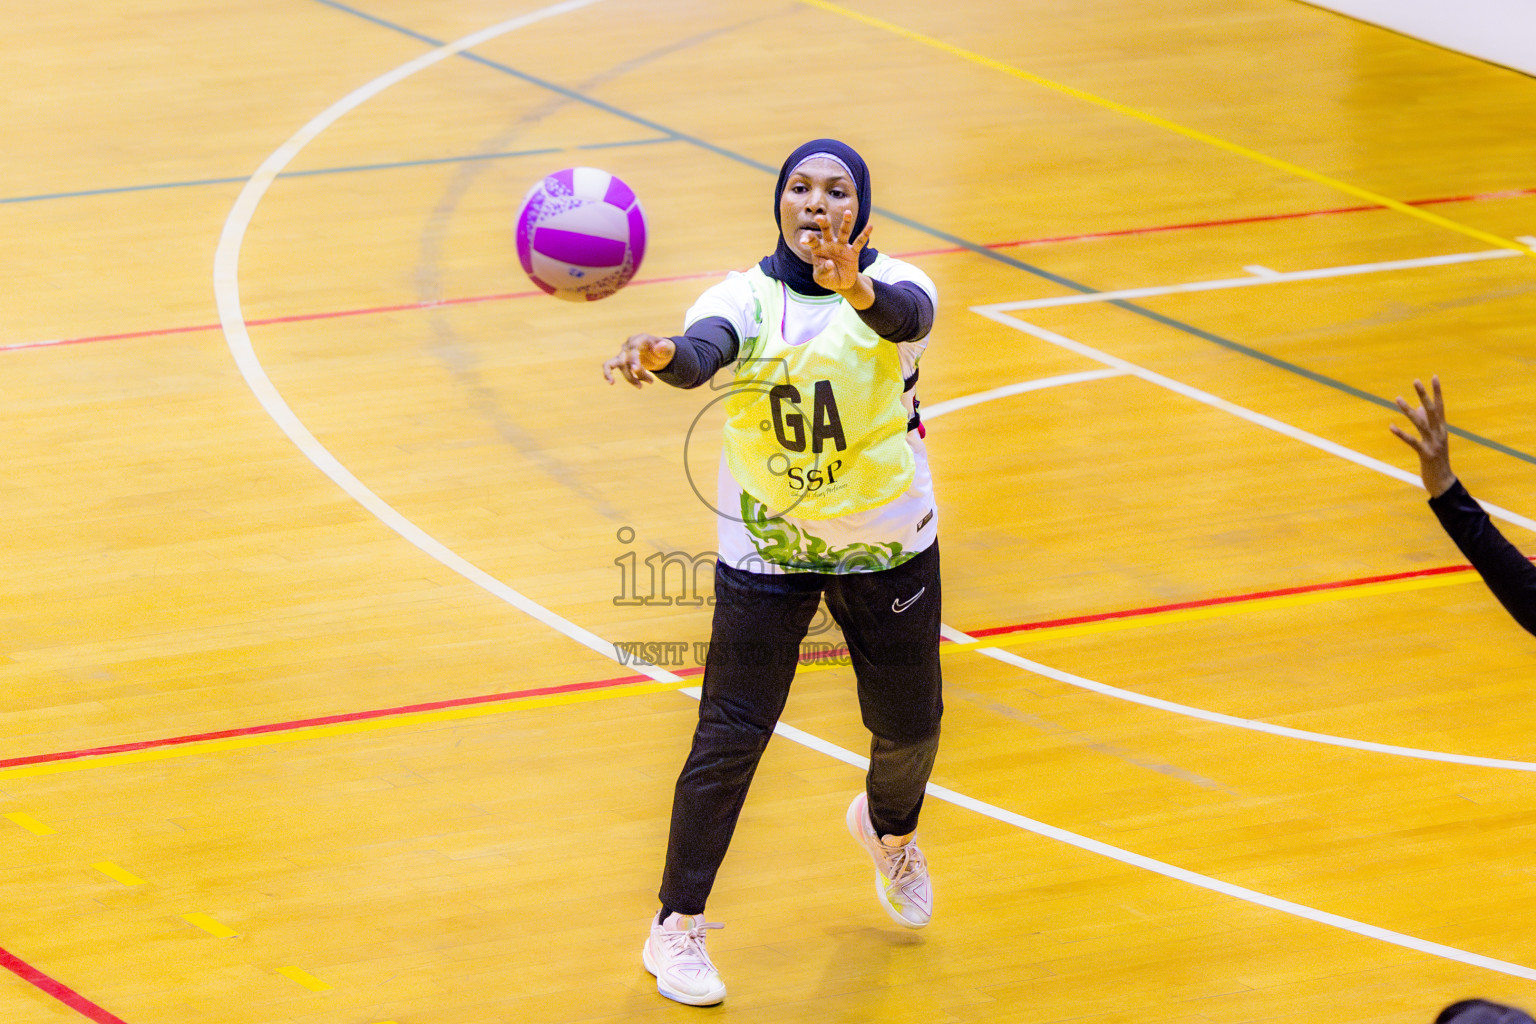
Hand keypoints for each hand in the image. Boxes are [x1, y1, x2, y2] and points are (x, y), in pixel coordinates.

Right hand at [603, 333, 674, 387]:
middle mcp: (628, 345)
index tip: (635, 370)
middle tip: (651, 382)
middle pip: (627, 360)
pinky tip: (611, 382)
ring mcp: (623, 352)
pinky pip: (609, 365)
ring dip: (631, 378)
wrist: (657, 351)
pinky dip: (608, 373)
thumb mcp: (667, 348)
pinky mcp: (620, 360)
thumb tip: (661, 346)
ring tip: (640, 386)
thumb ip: (664, 348)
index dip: (633, 360)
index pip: (633, 350)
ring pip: (621, 366)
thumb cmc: (663, 349)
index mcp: (639, 339)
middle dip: (638, 373)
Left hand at [804, 210, 873, 302]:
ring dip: (846, 222)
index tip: (803, 240)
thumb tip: (829, 263)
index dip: (807, 238)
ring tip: (847, 212)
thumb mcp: (821, 278)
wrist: (841, 284)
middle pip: (827, 230)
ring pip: (844, 232)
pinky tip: (870, 227)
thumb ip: (823, 271)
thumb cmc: (827, 278)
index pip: (812, 240)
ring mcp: (842, 246)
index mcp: (818, 249)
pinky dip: (864, 235)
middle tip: (819, 217)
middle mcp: (830, 244)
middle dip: (823, 223)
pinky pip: (859, 243)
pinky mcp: (853, 252)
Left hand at [1389, 375, 1456, 496]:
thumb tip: (1421, 408)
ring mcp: (1434, 444)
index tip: (1434, 377)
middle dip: (1424, 395)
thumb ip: (1428, 424)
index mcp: (1442, 429)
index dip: (1437, 392)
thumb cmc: (1437, 460)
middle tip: (1416, 380)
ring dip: (1408, 410)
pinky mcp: (1426, 454)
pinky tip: (1391, 426)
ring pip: (1421, 423)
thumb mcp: (1434, 440)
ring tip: (1397, 398)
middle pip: (1432, 410)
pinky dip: (1402, 434)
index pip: (1440, 407)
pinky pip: (1412, 442)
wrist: (1444, 482)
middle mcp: (1440, 433)